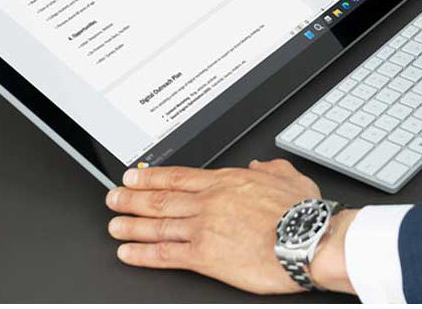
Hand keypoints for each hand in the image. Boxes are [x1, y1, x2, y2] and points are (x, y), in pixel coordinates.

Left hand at [106, 159, 356, 294]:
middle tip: (113, 198)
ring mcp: (204, 228)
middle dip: (132, 198)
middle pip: (160, 198)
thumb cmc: (304, 214)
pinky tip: (128, 253)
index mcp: (227, 182)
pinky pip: (166, 254)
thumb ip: (270, 168)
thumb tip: (260, 164)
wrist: (308, 239)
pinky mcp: (205, 256)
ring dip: (131, 225)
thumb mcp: (289, 177)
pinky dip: (143, 254)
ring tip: (113, 225)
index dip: (151, 177)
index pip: (178, 177)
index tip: (133, 176)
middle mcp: (209, 203)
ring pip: (157, 224)